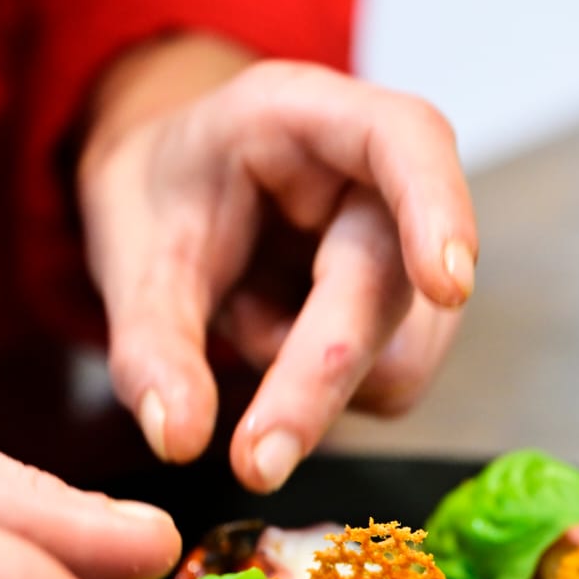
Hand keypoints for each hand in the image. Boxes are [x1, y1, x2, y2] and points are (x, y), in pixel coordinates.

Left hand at [79, 38, 477, 491]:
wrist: (170, 191)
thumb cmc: (162, 193)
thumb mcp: (132, 255)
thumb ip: (152, 344)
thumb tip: (181, 437)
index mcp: (308, 117)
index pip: (407, 139)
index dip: (438, 208)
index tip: (446, 284)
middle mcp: (377, 177)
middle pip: (392, 279)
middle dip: (323, 370)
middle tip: (256, 460)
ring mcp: (405, 247)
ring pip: (402, 348)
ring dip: (312, 377)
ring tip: (242, 320)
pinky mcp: (409, 311)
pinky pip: (388, 382)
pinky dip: (322, 391)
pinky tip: (279, 339)